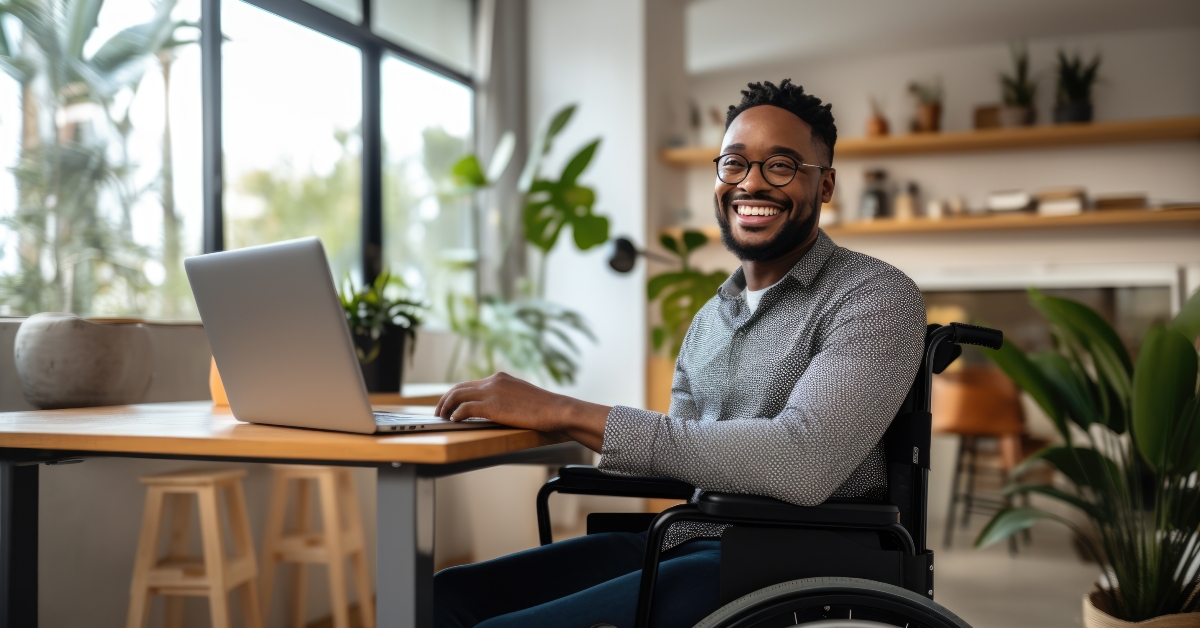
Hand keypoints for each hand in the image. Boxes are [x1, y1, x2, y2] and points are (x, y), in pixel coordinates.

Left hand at [434, 372, 609, 451]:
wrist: (557, 410)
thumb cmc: (544, 410)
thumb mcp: (522, 398)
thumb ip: (507, 398)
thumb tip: (496, 409)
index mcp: (500, 378)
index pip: (470, 384)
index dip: (456, 394)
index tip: (449, 405)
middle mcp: (493, 381)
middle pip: (459, 387)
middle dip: (445, 400)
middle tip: (438, 412)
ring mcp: (492, 392)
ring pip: (457, 395)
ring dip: (446, 407)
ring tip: (441, 417)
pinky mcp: (492, 406)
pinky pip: (465, 408)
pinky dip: (456, 414)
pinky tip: (454, 421)